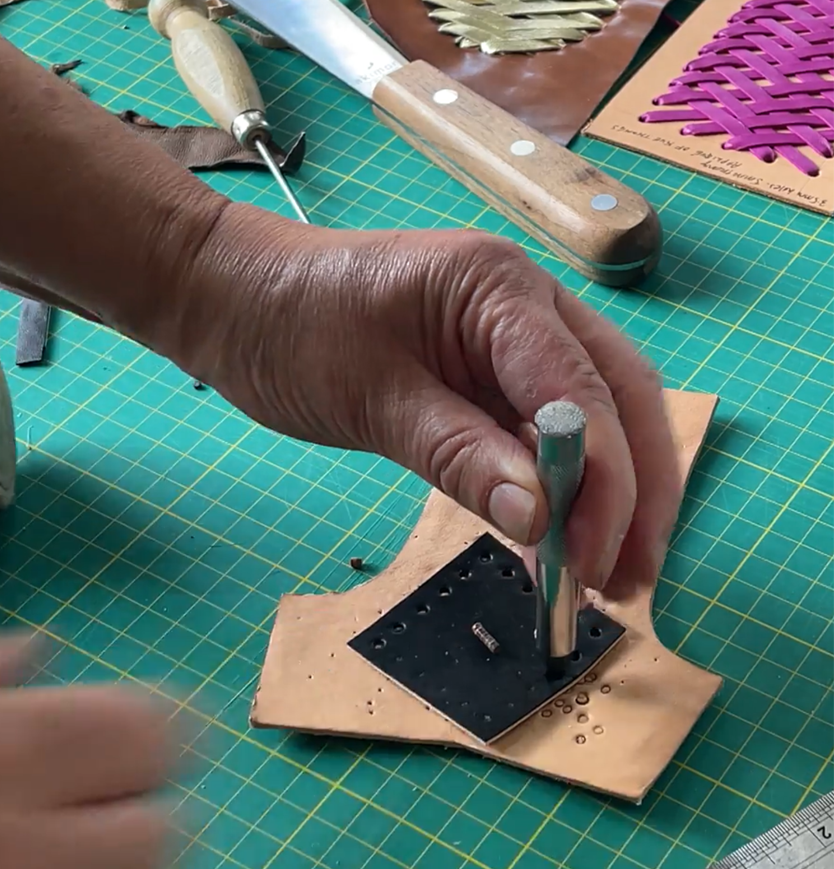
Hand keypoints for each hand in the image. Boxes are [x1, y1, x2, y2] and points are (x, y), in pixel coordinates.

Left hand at [188, 209, 682, 598]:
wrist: (233, 297)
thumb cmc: (289, 328)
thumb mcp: (370, 397)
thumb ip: (457, 454)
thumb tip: (541, 520)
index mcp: (501, 287)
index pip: (581, 390)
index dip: (604, 484)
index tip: (595, 567)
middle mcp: (525, 304)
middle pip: (617, 397)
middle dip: (635, 491)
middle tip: (629, 581)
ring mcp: (508, 339)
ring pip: (588, 418)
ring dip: (605, 495)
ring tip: (603, 578)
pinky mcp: (483, 373)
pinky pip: (537, 431)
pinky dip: (554, 486)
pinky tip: (552, 539)